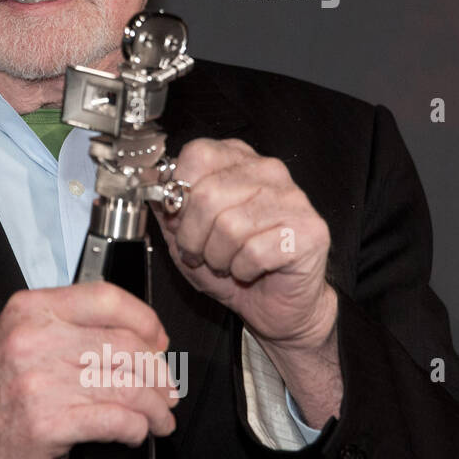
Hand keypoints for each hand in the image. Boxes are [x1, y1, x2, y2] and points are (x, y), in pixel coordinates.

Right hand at [0, 282, 178, 458]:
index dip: (144, 319)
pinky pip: (115, 419)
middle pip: (125, 345)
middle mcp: (36, 339)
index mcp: (30, 310)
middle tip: (166, 388)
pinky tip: (136, 432)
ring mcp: (42, 381)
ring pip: (128, 385)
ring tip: (160, 417)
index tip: (158, 339)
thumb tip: (129, 340)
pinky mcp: (50, 422)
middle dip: (157, 371)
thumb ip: (63, 329)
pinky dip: (137, 429)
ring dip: (155, 406)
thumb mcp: (14, 338)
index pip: (106, 298)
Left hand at [154, 138, 341, 426]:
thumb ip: (166, 204)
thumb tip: (148, 183)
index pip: (196, 155)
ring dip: (217, 256)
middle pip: (208, 194)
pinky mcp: (309, 231)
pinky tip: (248, 270)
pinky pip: (254, 251)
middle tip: (198, 252)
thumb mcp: (184, 232)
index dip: (177, 193)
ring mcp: (293, 199)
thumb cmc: (232, 264)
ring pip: (229, 225)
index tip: (178, 218)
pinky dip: (242, 269)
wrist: (275, 303)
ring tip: (226, 262)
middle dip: (192, 234)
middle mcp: (268, 171)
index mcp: (237, 160)